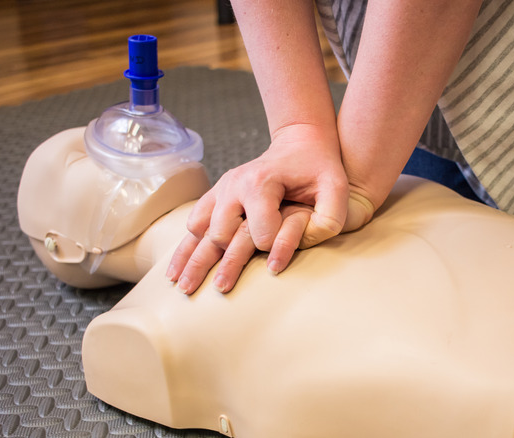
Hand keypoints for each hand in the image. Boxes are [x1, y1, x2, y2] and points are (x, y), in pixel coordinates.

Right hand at [167, 123, 350, 293]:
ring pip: (200, 230)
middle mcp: (235, 185)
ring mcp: (222, 190)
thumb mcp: (336, 187)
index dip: (271, 248)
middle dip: (221, 264)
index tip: (278, 263)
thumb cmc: (320, 167)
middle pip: (222, 233)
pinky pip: (195, 222)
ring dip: (192, 259)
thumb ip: (330, 216)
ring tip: (183, 287)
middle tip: (220, 290)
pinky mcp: (216, 195)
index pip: (259, 230)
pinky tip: (176, 270)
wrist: (300, 143)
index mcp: (262, 183)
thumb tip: (308, 240)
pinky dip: (185, 247)